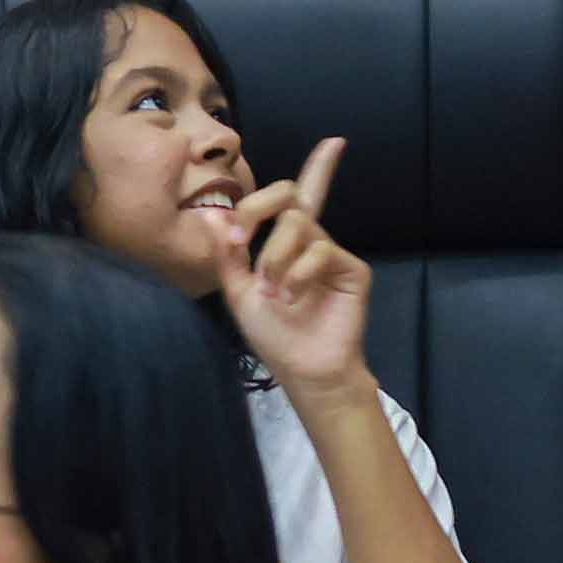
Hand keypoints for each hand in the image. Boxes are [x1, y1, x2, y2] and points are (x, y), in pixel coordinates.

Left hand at [220, 140, 376, 400]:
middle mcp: (309, 241)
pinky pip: (320, 250)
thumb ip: (227, 253)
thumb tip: (210, 213)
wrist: (303, 370)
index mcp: (282, 242)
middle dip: (258, 208)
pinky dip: (298, 273)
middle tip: (241, 240)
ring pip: (297, 223)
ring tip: (272, 291)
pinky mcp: (352, 269)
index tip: (236, 233)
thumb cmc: (273, 334)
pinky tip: (292, 297)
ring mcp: (331, 253)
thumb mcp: (238, 291)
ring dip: (273, 257)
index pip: (283, 197)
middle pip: (289, 193)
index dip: (255, 198)